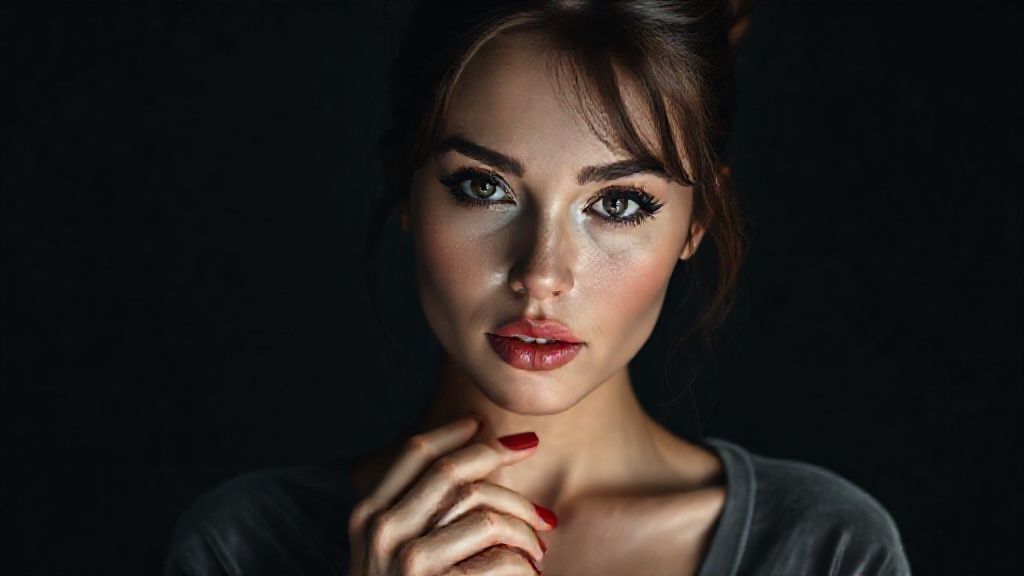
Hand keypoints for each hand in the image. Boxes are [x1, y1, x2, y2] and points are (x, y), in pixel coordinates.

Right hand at [347, 415, 556, 574]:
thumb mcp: (386, 552)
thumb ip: (413, 510)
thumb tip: (470, 458)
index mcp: (368, 515)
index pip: (414, 453)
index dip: (455, 432)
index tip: (484, 424)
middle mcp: (382, 531)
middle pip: (453, 471)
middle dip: (498, 456)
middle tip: (530, 450)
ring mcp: (408, 561)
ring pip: (484, 511)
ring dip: (522, 521)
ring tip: (538, 540)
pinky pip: (500, 559)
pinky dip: (523, 564)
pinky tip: (529, 573)